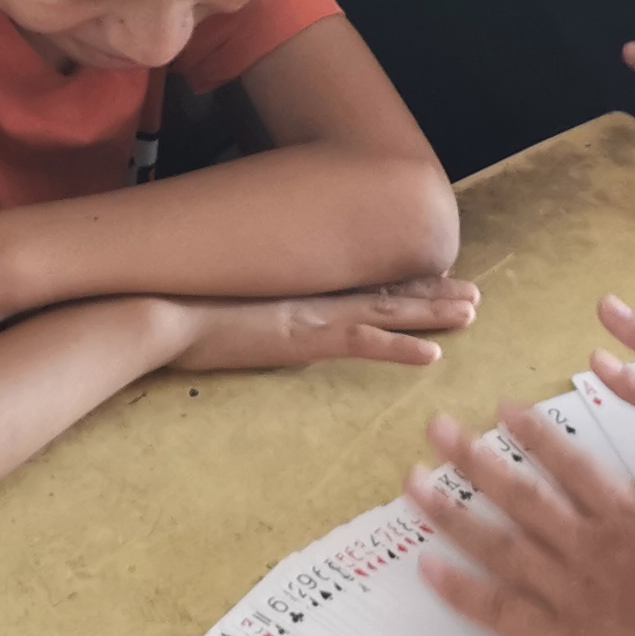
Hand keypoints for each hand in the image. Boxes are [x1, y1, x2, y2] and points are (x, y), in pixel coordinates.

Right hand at [168, 275, 481, 371]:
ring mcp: (312, 316)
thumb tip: (264, 324)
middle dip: (432, 294)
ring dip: (433, 312)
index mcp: (300, 293)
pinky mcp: (305, 339)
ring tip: (472, 311)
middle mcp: (314, 298)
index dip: (402, 284)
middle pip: (385, 293)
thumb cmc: (182, 311)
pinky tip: (433, 355)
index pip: (362, 287)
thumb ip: (255, 315)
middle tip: (474, 293)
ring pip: (387, 311)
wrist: (161, 311)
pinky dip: (400, 349)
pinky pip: (364, 344)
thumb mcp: (227, 312)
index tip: (436, 280)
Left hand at [406, 398, 634, 635]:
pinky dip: (460, 589)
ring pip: (500, 541)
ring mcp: (573, 591)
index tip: (506, 411)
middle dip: (476, 456)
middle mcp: (595, 544)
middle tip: (438, 428)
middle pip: (523, 492)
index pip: (575, 464)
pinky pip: (500, 610)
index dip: (536, 435)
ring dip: (453, 510)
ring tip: (415, 483)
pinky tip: (427, 568)